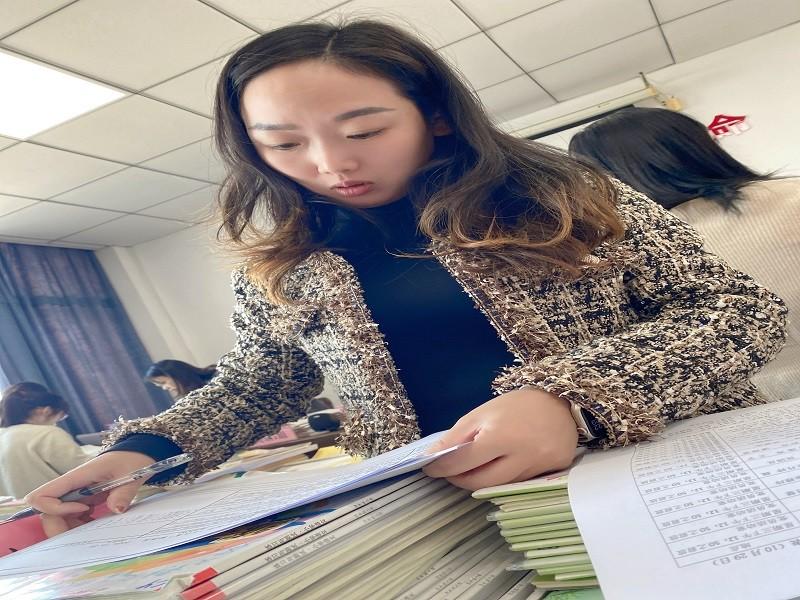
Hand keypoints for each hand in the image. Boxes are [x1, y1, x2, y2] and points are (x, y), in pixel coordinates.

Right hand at [25, 451, 154, 536]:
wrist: (136, 454)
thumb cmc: (130, 460)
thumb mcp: (131, 475)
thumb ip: (124, 493)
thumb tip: (116, 510)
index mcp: (77, 477)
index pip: (43, 496)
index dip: (56, 509)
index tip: (84, 509)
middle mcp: (71, 488)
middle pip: (46, 512)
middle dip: (59, 527)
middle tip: (86, 529)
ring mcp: (75, 495)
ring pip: (58, 519)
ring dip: (71, 529)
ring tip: (94, 529)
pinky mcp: (82, 501)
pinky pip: (71, 519)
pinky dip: (80, 527)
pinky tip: (96, 525)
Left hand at [423, 387, 577, 489]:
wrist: (560, 401)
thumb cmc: (516, 406)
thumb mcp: (481, 414)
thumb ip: (455, 438)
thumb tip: (431, 457)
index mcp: (500, 436)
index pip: (463, 462)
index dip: (442, 468)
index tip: (430, 468)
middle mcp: (522, 455)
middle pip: (480, 483)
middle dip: (459, 479)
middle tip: (450, 472)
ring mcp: (540, 466)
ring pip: (500, 486)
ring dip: (482, 479)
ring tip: (475, 466)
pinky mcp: (553, 472)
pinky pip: (520, 483)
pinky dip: (504, 478)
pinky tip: (502, 465)